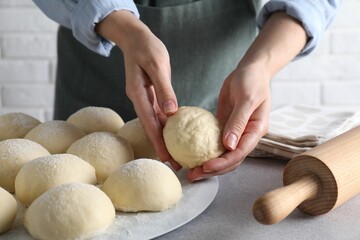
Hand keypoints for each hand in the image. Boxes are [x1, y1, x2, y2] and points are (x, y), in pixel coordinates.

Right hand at [96, 11, 180, 169]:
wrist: (135, 38)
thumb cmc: (146, 48)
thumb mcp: (157, 64)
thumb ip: (164, 88)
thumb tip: (171, 113)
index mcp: (138, 94)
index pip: (149, 123)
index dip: (157, 141)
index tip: (167, 158)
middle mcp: (139, 99)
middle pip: (151, 127)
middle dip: (161, 146)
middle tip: (175, 164)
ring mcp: (144, 97)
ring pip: (155, 122)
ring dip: (164, 138)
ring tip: (176, 154)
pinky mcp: (151, 94)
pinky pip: (159, 113)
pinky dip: (166, 124)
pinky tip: (175, 132)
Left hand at [187, 63, 270, 180]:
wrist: (250, 70)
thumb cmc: (252, 81)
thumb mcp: (246, 99)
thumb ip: (238, 121)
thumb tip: (229, 145)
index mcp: (255, 131)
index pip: (239, 153)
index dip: (223, 163)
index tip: (206, 167)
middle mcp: (246, 136)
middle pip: (230, 159)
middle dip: (213, 170)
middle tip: (193, 175)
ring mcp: (236, 132)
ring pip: (222, 154)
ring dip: (207, 163)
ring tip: (190, 170)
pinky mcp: (225, 126)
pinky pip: (215, 141)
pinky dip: (204, 149)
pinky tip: (190, 153)